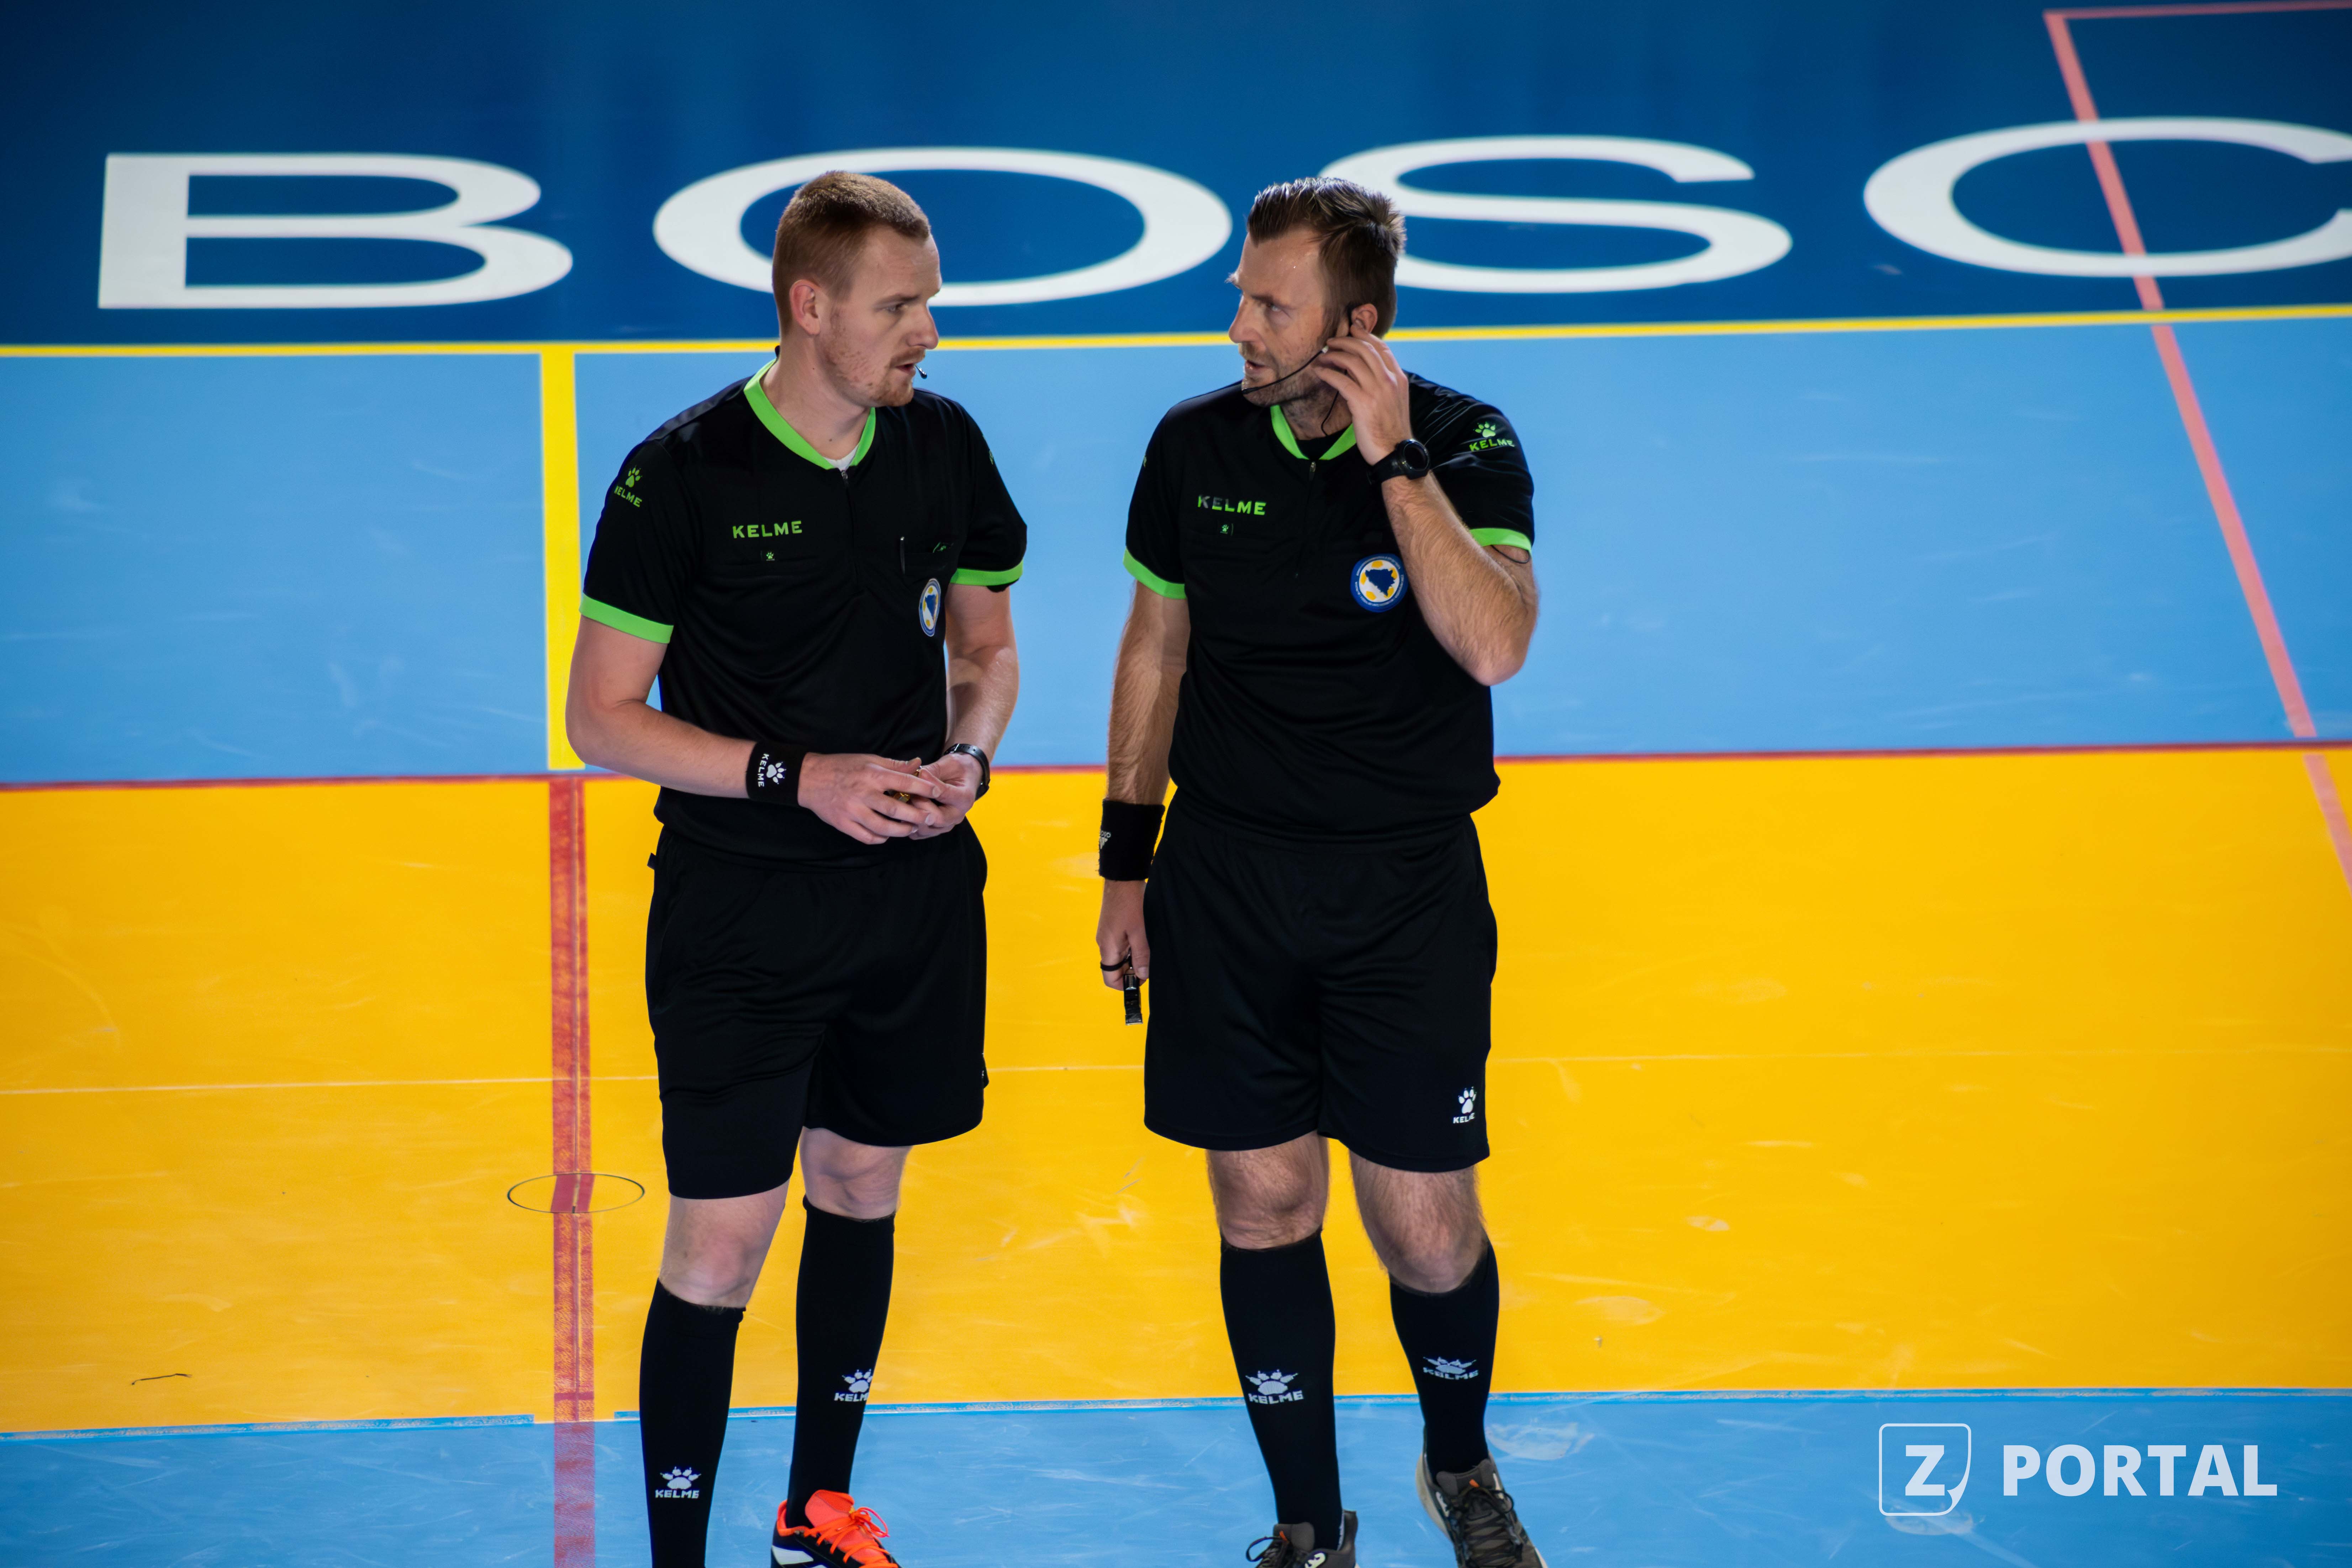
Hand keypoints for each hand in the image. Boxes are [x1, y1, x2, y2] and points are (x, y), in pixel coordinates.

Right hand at [795, 753, 945, 845]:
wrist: (809, 778)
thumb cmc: (842, 766)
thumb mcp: (868, 759)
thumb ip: (894, 765)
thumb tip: (918, 764)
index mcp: (872, 774)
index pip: (904, 782)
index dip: (924, 788)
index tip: (938, 792)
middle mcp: (863, 793)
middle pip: (895, 809)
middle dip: (916, 816)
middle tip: (930, 818)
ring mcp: (852, 810)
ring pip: (882, 827)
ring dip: (901, 831)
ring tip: (911, 829)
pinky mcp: (843, 823)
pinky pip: (866, 837)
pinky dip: (880, 838)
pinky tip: (887, 835)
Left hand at [905, 750, 982, 838]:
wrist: (964, 777)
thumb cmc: (958, 769)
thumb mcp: (949, 764)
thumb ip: (934, 771)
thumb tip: (918, 774)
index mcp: (964, 798)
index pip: (944, 794)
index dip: (928, 785)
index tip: (919, 773)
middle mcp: (957, 815)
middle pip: (936, 818)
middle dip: (919, 804)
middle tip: (910, 790)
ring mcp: (946, 825)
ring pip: (925, 829)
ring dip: (912, 815)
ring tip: (906, 799)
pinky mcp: (936, 829)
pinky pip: (919, 833)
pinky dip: (910, 823)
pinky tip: (905, 809)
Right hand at [1096, 879, 1149, 989]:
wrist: (1122, 878)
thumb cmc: (1129, 903)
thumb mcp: (1139, 931)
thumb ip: (1141, 955)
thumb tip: (1142, 975)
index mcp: (1108, 948)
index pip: (1110, 978)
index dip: (1125, 984)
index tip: (1141, 980)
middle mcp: (1104, 944)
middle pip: (1115, 969)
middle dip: (1131, 970)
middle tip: (1149, 962)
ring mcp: (1107, 935)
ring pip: (1119, 956)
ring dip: (1132, 957)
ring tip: (1147, 947)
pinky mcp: (1111, 927)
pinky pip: (1120, 945)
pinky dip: (1131, 947)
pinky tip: (1142, 937)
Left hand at [1311, 323, 1412, 465]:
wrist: (1395, 452)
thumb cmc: (1391, 429)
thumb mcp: (1393, 400)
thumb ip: (1382, 382)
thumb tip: (1362, 370)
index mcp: (1398, 377)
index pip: (1382, 348)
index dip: (1365, 335)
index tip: (1353, 329)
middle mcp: (1389, 380)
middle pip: (1365, 349)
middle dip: (1346, 341)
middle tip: (1331, 342)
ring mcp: (1377, 390)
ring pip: (1353, 361)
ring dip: (1334, 355)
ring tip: (1323, 356)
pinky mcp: (1362, 403)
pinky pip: (1341, 380)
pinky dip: (1327, 373)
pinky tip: (1319, 371)